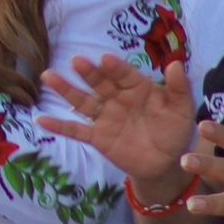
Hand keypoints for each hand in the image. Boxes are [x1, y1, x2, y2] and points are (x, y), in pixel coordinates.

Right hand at [38, 55, 197, 191]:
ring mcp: (105, 117)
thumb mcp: (182, 110)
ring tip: (48, 77)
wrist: (166, 163)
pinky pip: (76, 130)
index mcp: (137, 88)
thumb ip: (179, 88)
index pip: (124, 75)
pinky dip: (59, 126)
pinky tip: (41, 119)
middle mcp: (117, 98)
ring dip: (65, 90)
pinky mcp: (97, 137)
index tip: (105, 60)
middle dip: (88, 73)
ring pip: (82, 101)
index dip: (115, 69)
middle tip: (76, 61)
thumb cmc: (174, 131)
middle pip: (99, 83)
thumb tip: (175, 64)